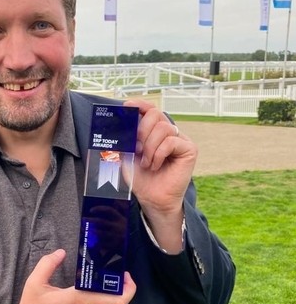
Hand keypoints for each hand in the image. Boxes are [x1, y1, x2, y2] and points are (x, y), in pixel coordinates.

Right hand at [18, 249, 135, 303]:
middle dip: (122, 288)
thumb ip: (47, 264)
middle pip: (118, 303)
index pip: (117, 300)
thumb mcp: (34, 284)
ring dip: (108, 296)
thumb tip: (60, 253)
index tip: (123, 274)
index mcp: (80, 301)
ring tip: (100, 283)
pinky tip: (88, 297)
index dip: (127, 287)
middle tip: (117, 275)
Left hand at [123, 99, 196, 251]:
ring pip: (164, 128)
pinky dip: (159, 153)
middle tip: (137, 150)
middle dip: (142, 130)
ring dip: (150, 147)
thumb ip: (123, 139)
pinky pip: (172, 141)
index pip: (150, 109)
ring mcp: (180, 140)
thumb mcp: (126, 155)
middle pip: (156, 114)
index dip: (140, 104)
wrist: (151, 199)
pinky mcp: (189, 150)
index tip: (127, 106)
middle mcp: (169, 133)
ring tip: (147, 163)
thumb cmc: (140, 178)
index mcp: (154, 131)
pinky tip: (156, 165)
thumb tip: (115, 123)